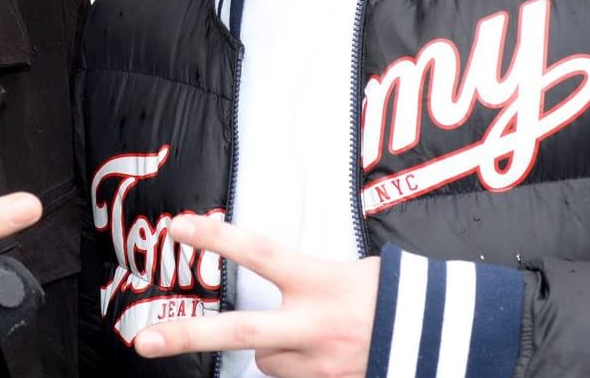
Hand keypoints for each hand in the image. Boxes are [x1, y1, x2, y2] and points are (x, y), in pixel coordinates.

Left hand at [133, 214, 378, 377]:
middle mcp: (315, 325)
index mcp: (321, 282)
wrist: (446, 342)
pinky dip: (292, 366)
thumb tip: (264, 265)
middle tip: (144, 342)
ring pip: (263, 360)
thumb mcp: (353, 269)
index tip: (178, 226)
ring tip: (308, 334)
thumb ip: (306, 273)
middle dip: (187, 337)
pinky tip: (316, 354)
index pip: (260, 252)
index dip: (217, 238)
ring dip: (271, 348)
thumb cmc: (395, 295)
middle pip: (240, 332)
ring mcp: (320, 364)